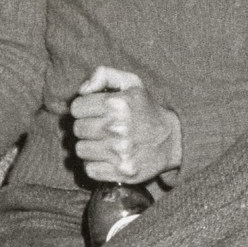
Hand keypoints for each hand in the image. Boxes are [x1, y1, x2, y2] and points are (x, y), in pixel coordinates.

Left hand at [70, 66, 181, 184]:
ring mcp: (119, 152)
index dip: (83, 109)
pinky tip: (107, 158)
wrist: (171, 140)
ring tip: (104, 143)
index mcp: (117, 104)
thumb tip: (82, 89)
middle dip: (86, 127)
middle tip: (100, 128)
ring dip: (90, 147)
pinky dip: (95, 165)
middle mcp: (118, 128)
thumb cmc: (146, 110)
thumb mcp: (131, 83)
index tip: (95, 112)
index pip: (76, 107)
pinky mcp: (121, 171)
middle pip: (77, 129)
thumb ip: (104, 74)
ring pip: (81, 150)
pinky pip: (90, 170)